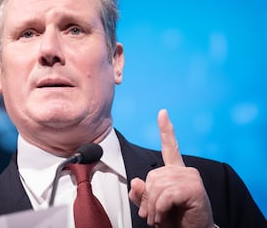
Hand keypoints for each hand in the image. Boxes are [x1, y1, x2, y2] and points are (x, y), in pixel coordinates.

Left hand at [128, 109, 214, 227]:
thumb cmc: (174, 218)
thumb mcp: (152, 206)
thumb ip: (142, 194)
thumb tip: (136, 181)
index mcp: (175, 171)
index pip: (170, 147)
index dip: (166, 129)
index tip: (162, 113)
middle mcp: (184, 170)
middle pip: (152, 177)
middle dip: (148, 198)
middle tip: (152, 214)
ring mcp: (191, 177)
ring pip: (157, 187)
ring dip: (153, 207)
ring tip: (158, 218)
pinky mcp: (194, 188)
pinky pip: (165, 196)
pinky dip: (159, 209)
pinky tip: (163, 217)